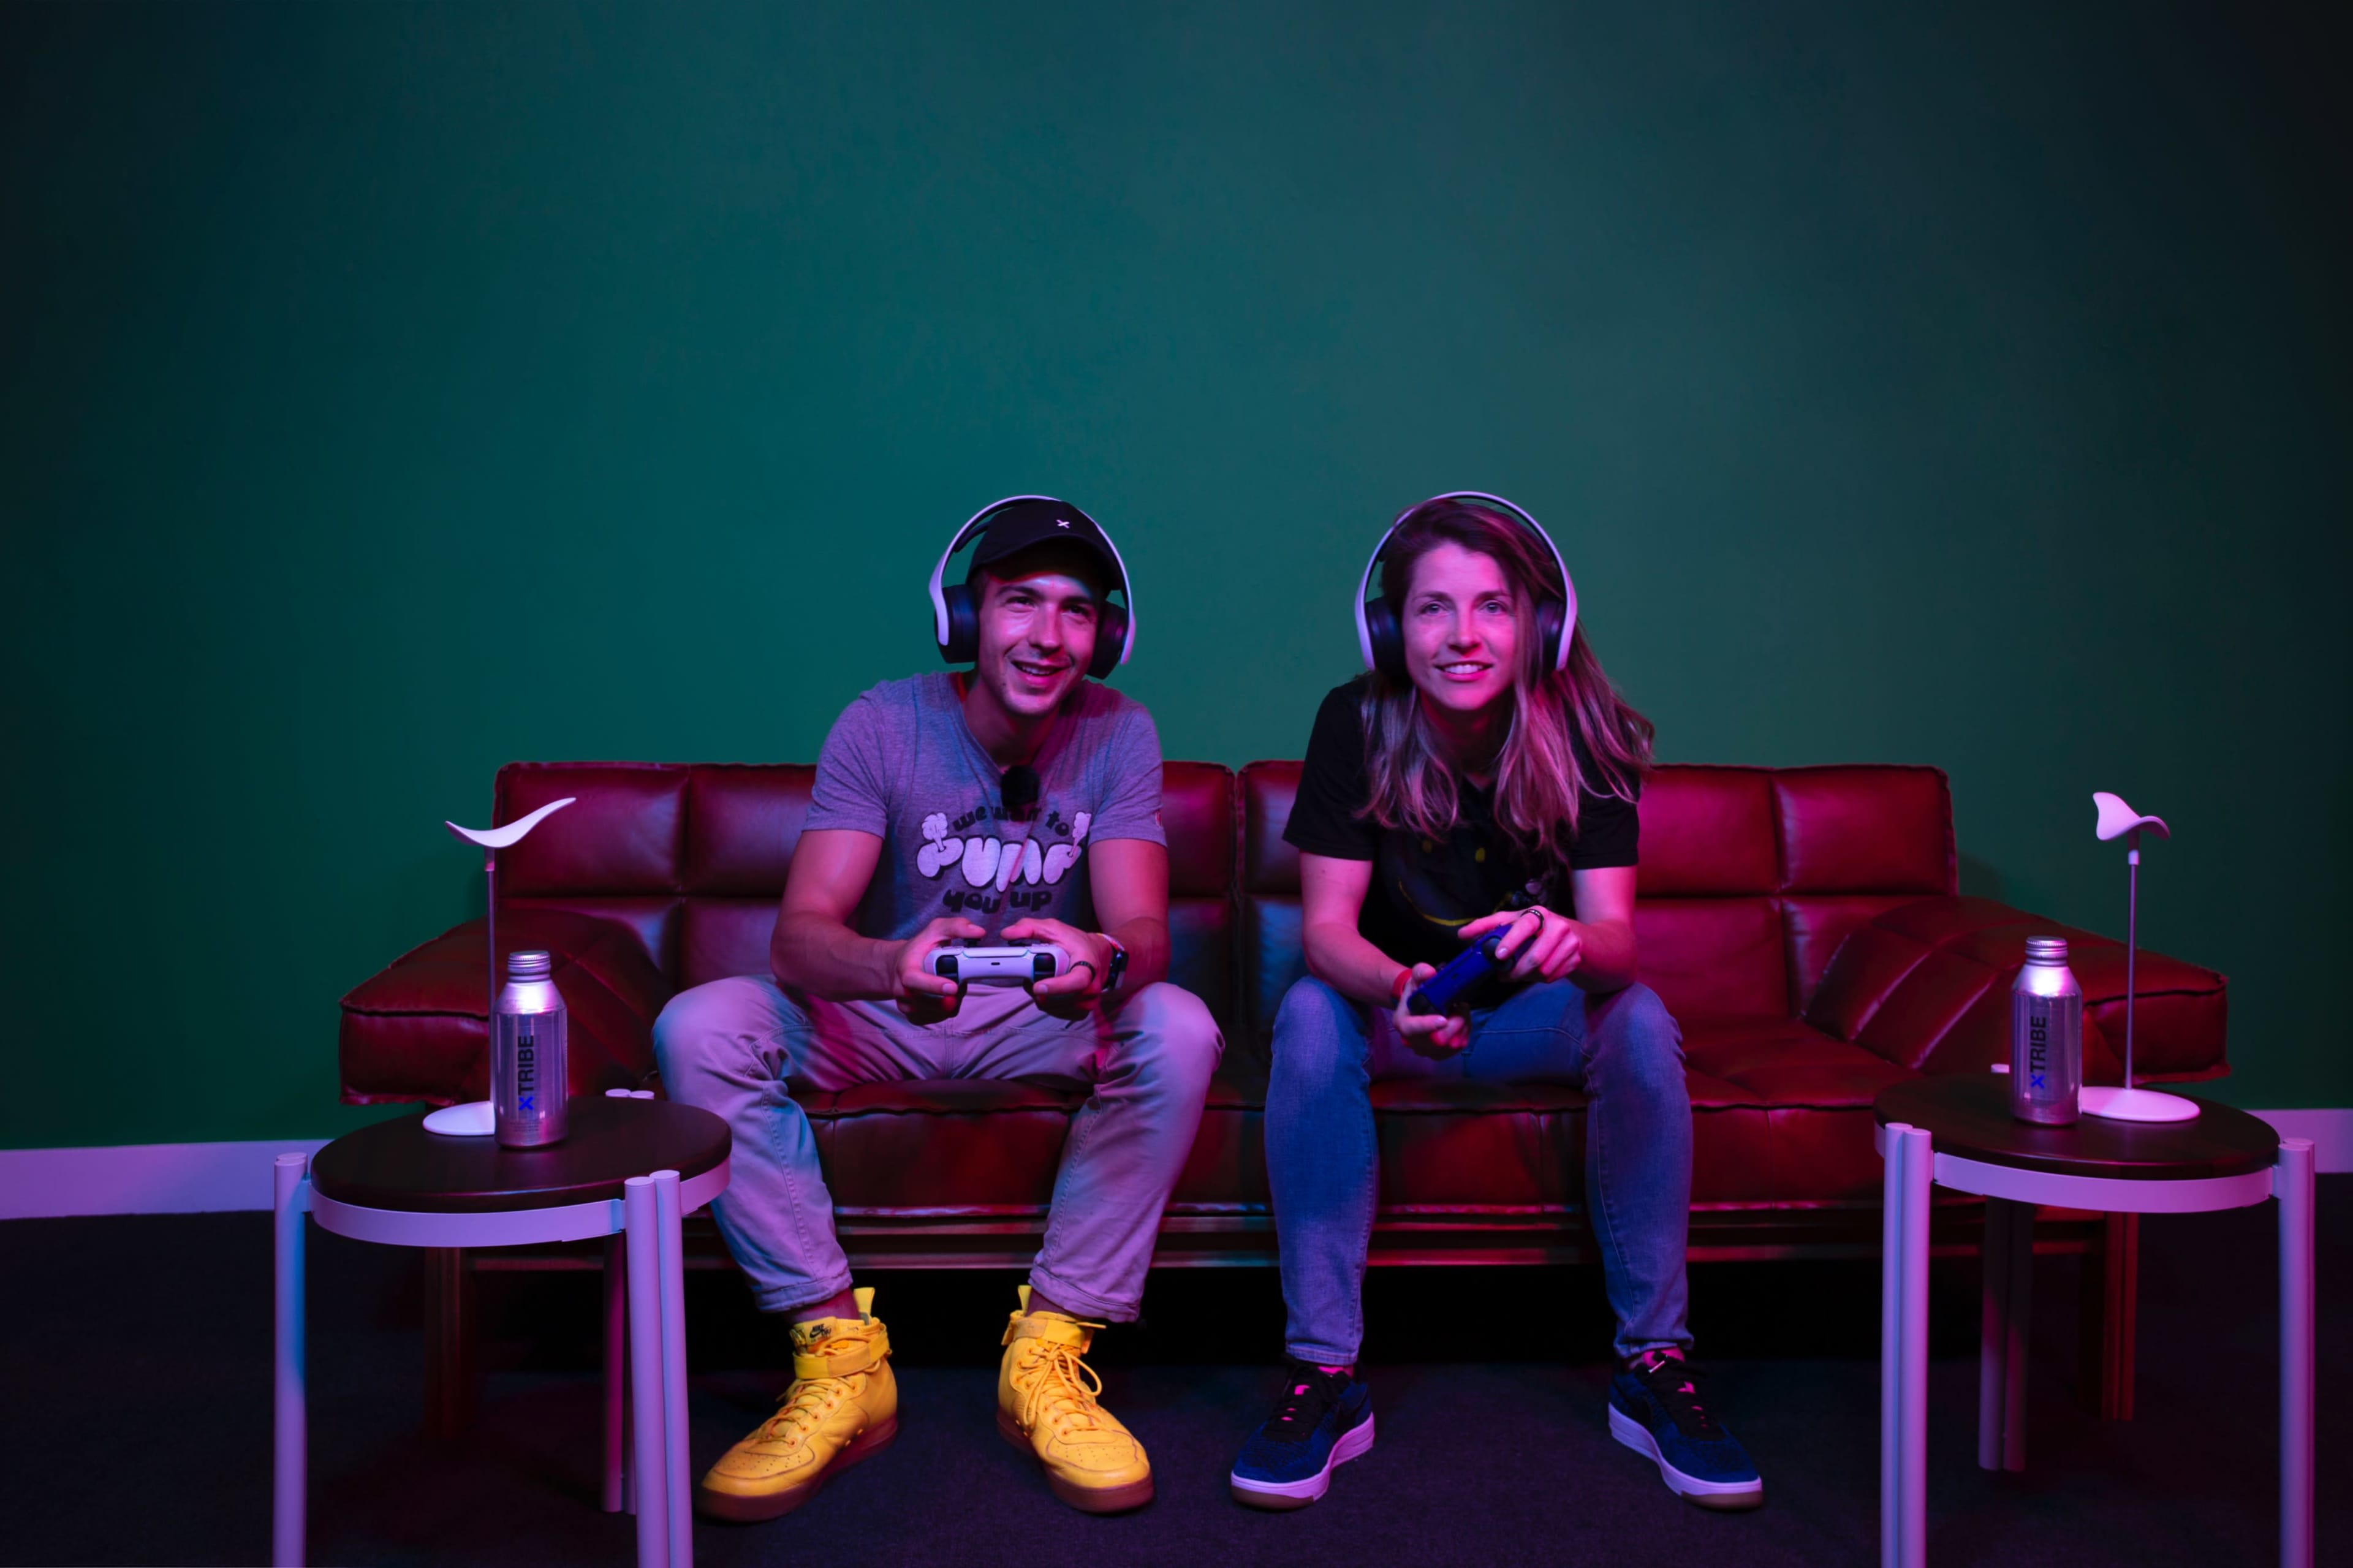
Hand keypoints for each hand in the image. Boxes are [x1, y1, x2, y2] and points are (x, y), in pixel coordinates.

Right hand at [891, 916, 984, 1022]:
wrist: (898, 966)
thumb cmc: (919, 949)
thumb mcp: (935, 930)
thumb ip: (956, 927)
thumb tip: (978, 932)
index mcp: (905, 969)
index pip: (916, 981)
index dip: (934, 986)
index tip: (952, 987)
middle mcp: (903, 991)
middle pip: (930, 1002)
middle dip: (952, 994)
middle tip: (958, 982)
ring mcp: (908, 1006)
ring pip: (939, 1012)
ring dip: (953, 1000)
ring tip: (951, 984)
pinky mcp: (914, 1016)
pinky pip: (938, 1018)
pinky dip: (947, 1009)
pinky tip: (945, 995)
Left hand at [1004, 916, 1111, 1018]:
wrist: (1096, 953)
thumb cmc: (1075, 942)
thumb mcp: (1053, 928)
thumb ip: (1030, 928)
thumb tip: (1008, 933)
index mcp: (1088, 964)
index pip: (1077, 981)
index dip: (1057, 987)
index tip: (1037, 986)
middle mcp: (1091, 986)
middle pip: (1060, 998)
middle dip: (1040, 990)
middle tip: (1032, 978)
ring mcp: (1088, 1001)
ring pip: (1055, 1007)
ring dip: (1041, 996)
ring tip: (1040, 981)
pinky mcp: (1082, 1010)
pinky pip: (1058, 1012)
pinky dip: (1047, 1003)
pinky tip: (1047, 991)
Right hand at [1391, 962, 1469, 1057]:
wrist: (1419, 1002)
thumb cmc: (1417, 990)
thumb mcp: (1417, 977)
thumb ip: (1421, 972)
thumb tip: (1429, 972)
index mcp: (1402, 1022)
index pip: (1411, 1029)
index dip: (1427, 1025)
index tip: (1443, 1019)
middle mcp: (1411, 1040)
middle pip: (1435, 1041)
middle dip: (1453, 1024)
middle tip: (1461, 1007)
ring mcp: (1425, 1049)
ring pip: (1449, 1046)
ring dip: (1461, 1028)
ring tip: (1462, 1011)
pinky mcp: (1439, 1054)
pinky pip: (1456, 1049)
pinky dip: (1464, 1035)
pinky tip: (1463, 1022)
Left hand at [1461, 905, 1583, 984]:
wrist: (1577, 937)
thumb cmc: (1536, 930)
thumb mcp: (1514, 922)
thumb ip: (1488, 927)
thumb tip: (1462, 934)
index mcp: (1538, 914)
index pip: (1524, 925)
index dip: (1511, 940)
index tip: (1499, 956)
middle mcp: (1557, 925)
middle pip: (1534, 957)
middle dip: (1516, 971)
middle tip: (1504, 975)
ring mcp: (1570, 942)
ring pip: (1543, 971)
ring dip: (1527, 977)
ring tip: (1520, 972)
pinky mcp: (1576, 958)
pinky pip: (1552, 977)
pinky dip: (1541, 979)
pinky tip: (1537, 972)